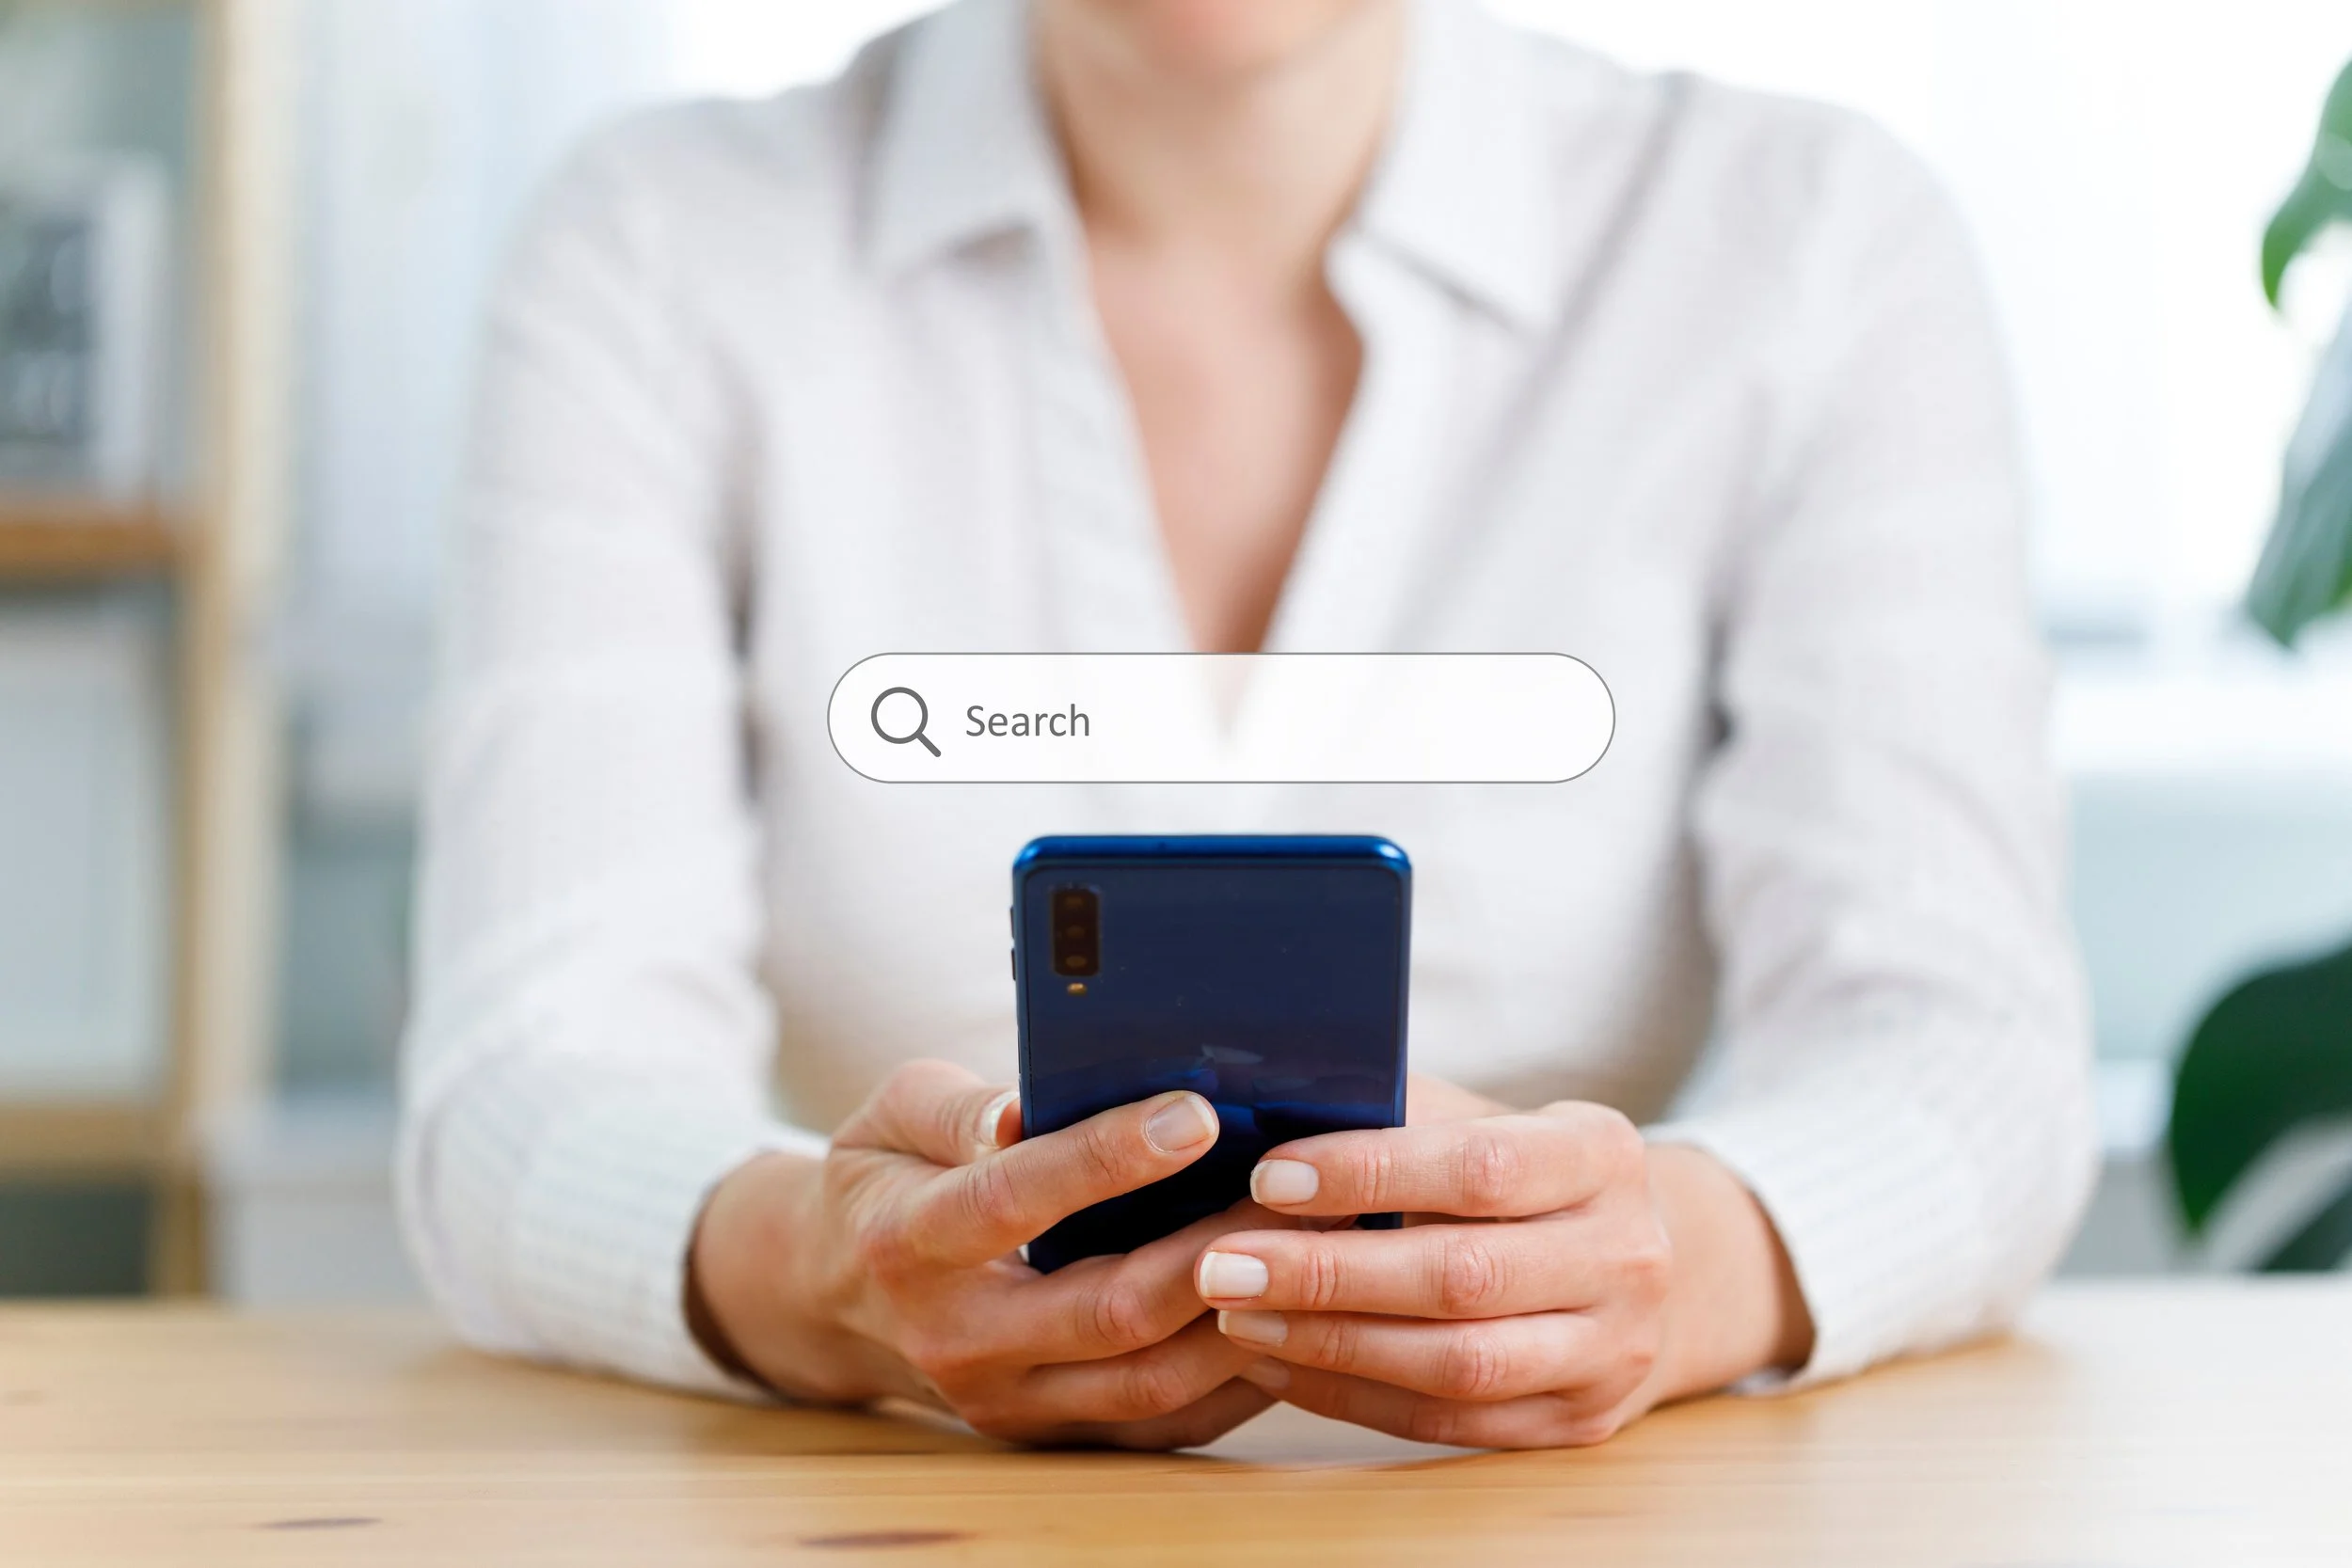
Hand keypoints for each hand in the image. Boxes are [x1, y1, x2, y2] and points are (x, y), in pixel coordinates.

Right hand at [689, 1059, 1286, 1447]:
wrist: (836, 1296)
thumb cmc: (887, 1179)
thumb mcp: (892, 1115)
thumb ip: (958, 1107)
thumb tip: (1027, 1108)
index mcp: (911, 1242)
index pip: (1015, 1200)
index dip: (1107, 1158)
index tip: (1197, 1114)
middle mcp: (960, 1339)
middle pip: (1107, 1310)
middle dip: (1213, 1251)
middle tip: (1299, 1193)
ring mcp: (1009, 1402)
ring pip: (1151, 1381)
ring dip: (1244, 1319)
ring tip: (1315, 1248)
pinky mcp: (1054, 1436)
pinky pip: (1166, 1424)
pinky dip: (1238, 1377)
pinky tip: (1293, 1315)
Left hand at [1194, 1097, 1811, 1448]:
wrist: (1638, 1264)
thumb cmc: (1519, 1175)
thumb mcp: (1484, 1120)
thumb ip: (1395, 1114)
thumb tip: (1262, 1108)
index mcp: (1602, 1154)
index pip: (1480, 1168)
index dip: (1369, 1174)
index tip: (1268, 1177)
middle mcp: (1627, 1255)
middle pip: (1463, 1278)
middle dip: (1328, 1275)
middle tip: (1222, 1266)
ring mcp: (1612, 1351)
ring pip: (1458, 1366)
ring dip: (1330, 1345)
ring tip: (1237, 1320)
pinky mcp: (1579, 1423)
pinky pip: (1449, 1423)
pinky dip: (1352, 1396)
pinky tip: (1277, 1368)